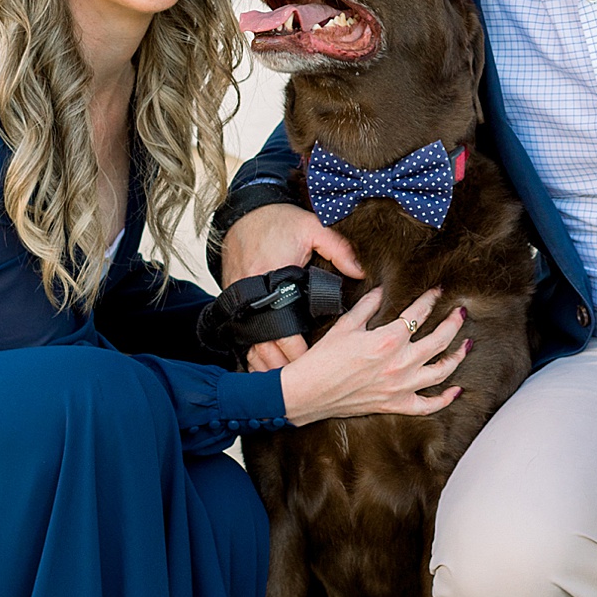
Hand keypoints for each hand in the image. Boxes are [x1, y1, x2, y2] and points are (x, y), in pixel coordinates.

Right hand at [222, 205, 364, 369]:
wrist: (243, 214)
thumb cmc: (278, 222)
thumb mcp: (311, 227)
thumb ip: (338, 248)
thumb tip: (360, 271)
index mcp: (272, 278)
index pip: (283, 329)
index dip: (298, 352)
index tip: (315, 364)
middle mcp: (252, 296)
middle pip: (265, 345)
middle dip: (284, 367)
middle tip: (305, 382)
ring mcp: (241, 302)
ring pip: (251, 346)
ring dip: (267, 365)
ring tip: (286, 382)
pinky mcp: (236, 303)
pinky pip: (243, 338)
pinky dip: (254, 354)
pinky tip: (264, 368)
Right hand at [279, 289, 467, 425]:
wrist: (308, 392)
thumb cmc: (323, 358)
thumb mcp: (346, 325)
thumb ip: (368, 305)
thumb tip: (383, 291)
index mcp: (388, 340)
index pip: (418, 313)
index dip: (430, 299)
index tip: (437, 291)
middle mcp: (400, 364)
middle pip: (440, 340)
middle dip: (454, 322)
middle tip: (460, 312)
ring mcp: (400, 387)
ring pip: (442, 371)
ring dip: (458, 356)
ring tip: (466, 344)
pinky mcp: (395, 404)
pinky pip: (428, 405)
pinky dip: (445, 399)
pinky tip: (456, 389)